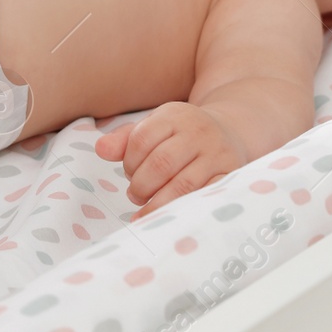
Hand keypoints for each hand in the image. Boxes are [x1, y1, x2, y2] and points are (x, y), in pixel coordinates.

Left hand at [94, 101, 249, 218]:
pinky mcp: (230, 174)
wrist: (229, 130)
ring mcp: (216, 153)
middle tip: (135, 194)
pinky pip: (206, 196)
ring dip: (159, 202)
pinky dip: (185, 208)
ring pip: (183, 184)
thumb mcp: (154, 127)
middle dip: (142, 185)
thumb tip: (100, 150)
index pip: (141, 140)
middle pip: (161, 163)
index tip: (129, 173)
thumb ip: (125, 139)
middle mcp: (198, 132)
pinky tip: (171, 216)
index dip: (129, 162)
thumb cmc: (181, 134)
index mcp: (174, 115)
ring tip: (146, 208)